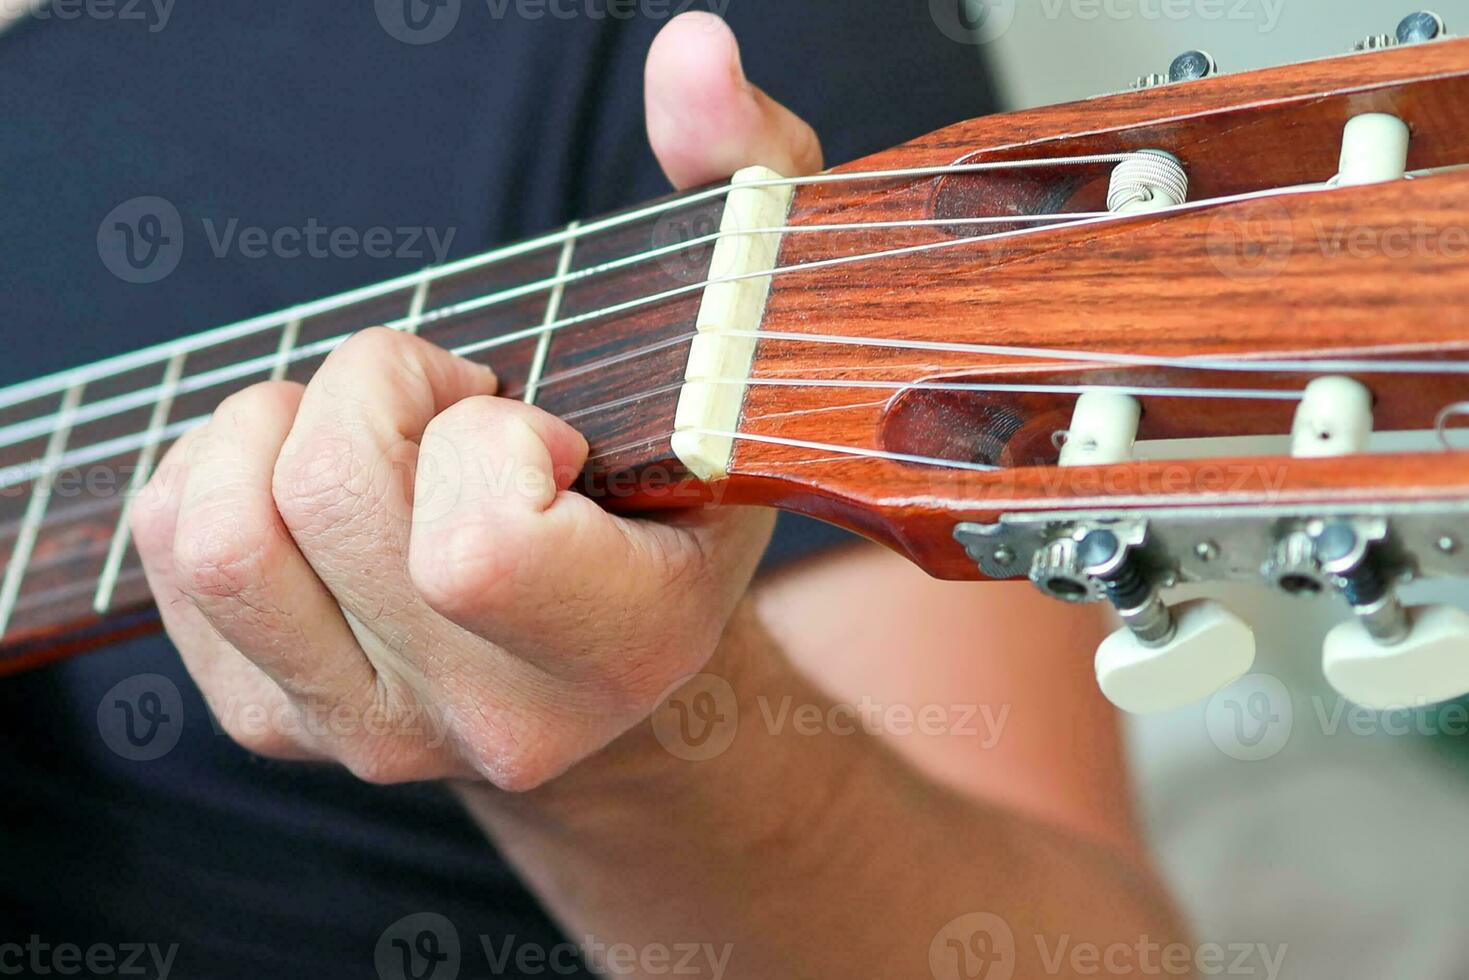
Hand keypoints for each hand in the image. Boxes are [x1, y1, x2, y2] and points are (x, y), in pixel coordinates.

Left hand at [131, 12, 822, 789]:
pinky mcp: (273, 716)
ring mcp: (366, 729)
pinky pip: (172, 550)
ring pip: (225, 533)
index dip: (483, 437)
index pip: (476, 549)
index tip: (536, 428)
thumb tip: (693, 54)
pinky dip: (223, 467)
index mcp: (623, 646)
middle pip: (327, 499)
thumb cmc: (675, 494)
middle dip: (380, 387)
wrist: (615, 674)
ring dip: (284, 424)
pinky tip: (318, 476)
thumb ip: (739, 180)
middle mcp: (489, 719)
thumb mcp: (737, 343)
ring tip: (380, 431)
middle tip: (455, 401)